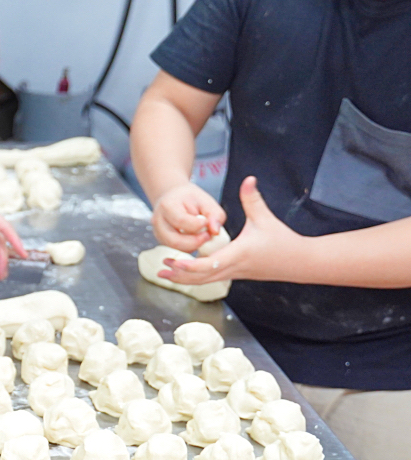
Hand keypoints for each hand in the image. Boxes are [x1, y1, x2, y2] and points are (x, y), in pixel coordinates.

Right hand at [150, 181, 226, 251]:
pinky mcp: (162, 241)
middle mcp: (158, 221)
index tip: (207, 222)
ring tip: (202, 236)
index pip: (181, 221)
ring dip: (192, 246)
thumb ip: (215, 215)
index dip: (198, 225)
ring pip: (175, 248)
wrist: (173, 198)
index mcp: (167, 206)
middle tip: (208, 236)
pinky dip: (188, 247)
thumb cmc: (189, 199)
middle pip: (175, 241)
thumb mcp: (206, 200)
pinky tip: (195, 238)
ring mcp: (158, 233)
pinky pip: (175, 250)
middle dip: (195, 242)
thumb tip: (215, 232)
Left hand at [160, 176, 303, 284]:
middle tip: (159, 270)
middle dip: (178, 274)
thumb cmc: (283, 241)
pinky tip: (184, 271)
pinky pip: (211, 279)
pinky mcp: (236, 275)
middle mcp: (232, 268)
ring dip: (184, 278)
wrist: (300, 263)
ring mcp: (233, 274)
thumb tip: (249, 178)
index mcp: (237, 254)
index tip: (173, 260)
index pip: (207, 264)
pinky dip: (195, 277)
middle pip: (199, 278)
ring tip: (165, 273)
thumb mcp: (265, 218)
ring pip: (204, 281)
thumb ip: (252, 199)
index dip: (189, 265)